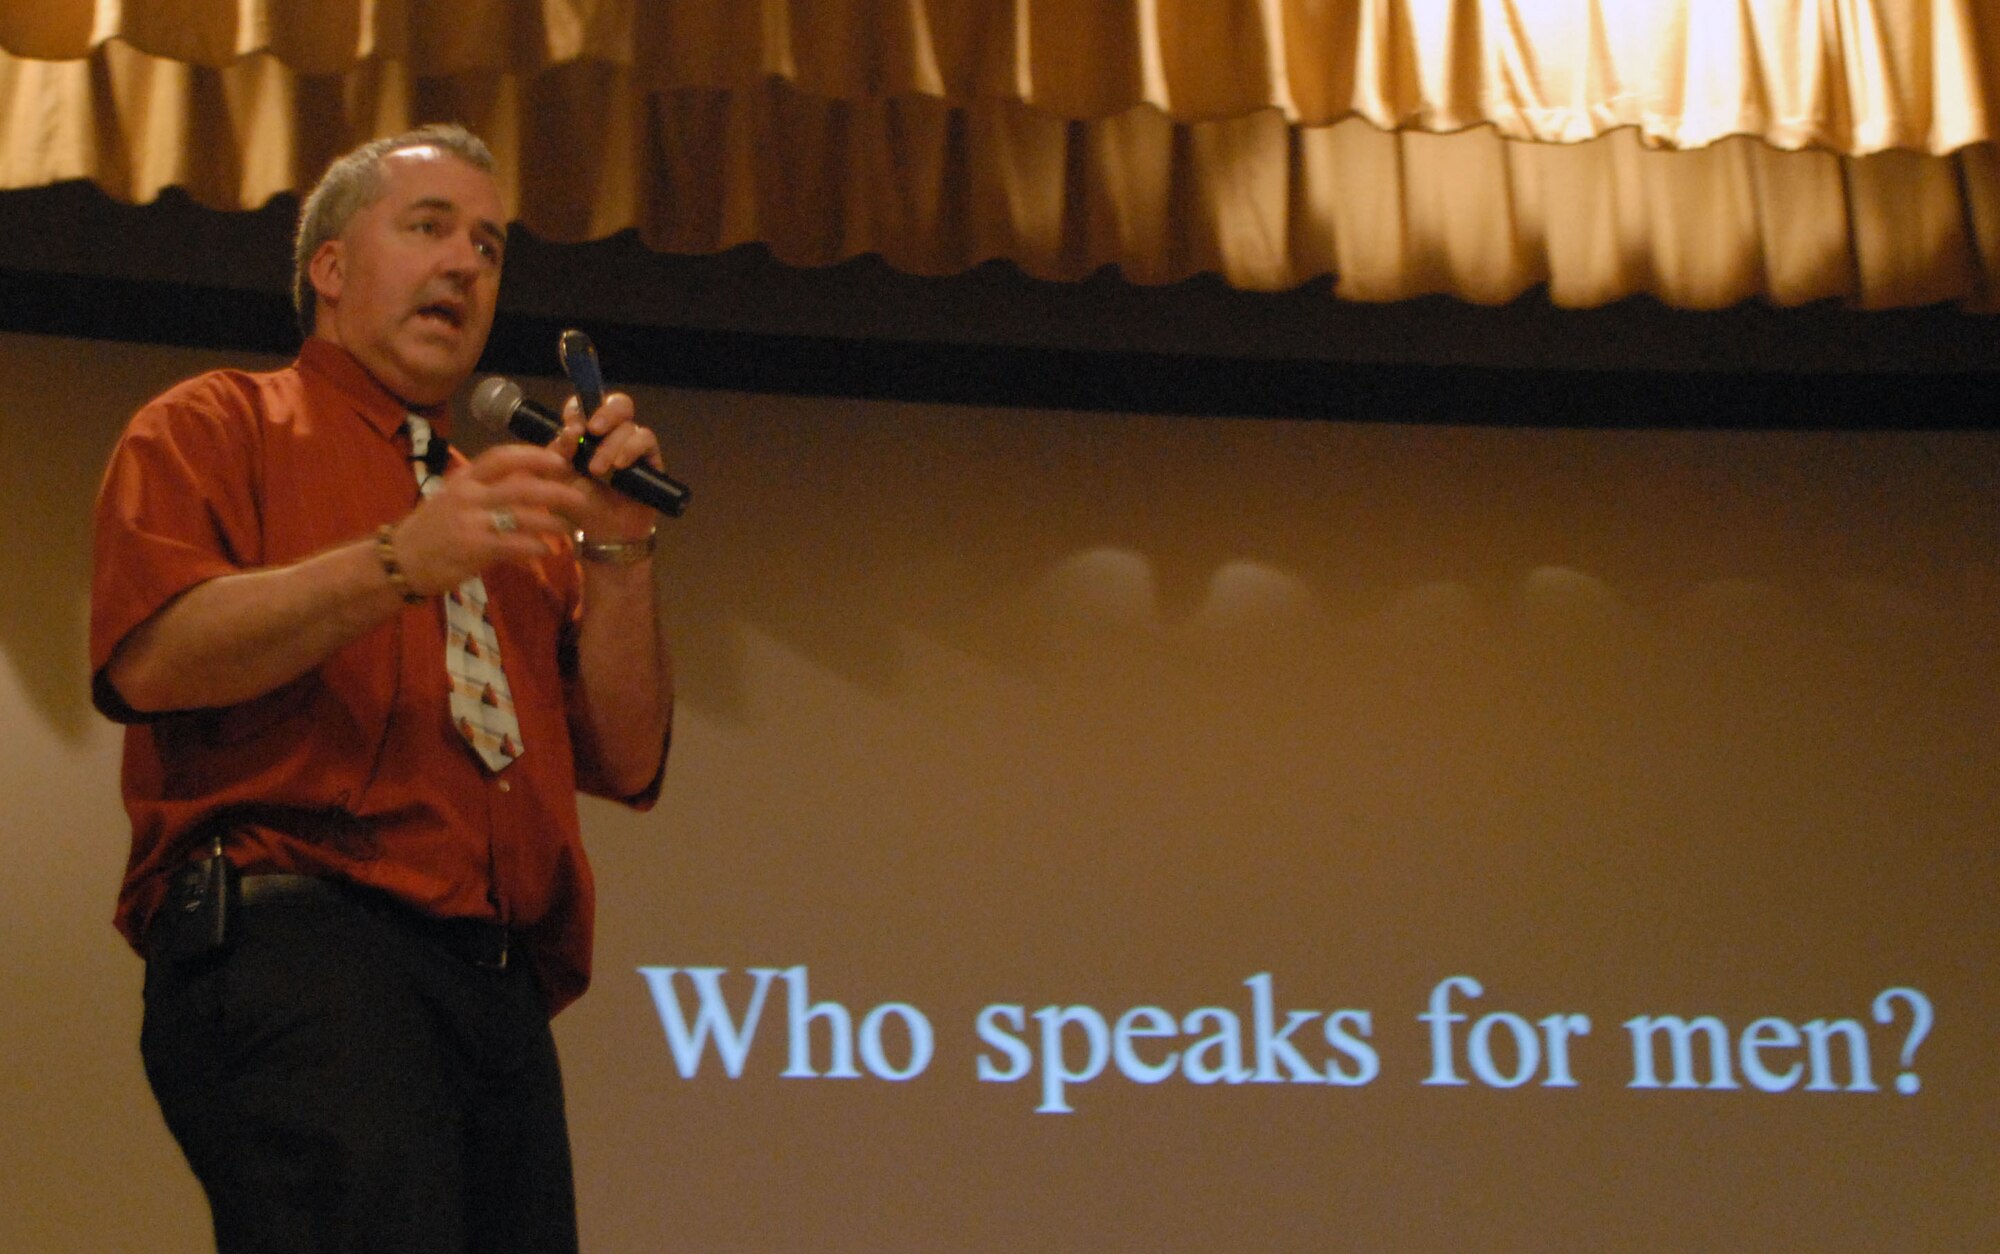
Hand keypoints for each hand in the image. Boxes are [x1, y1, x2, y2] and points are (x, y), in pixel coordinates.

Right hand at [389, 443, 589, 593]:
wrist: (399, 560)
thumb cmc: (431, 529)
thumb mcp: (454, 499)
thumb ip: (487, 491)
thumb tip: (527, 484)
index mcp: (465, 479)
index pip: (503, 457)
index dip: (535, 456)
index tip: (561, 461)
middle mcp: (467, 495)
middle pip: (521, 485)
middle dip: (556, 490)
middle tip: (580, 497)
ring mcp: (469, 521)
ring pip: (522, 515)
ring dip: (552, 522)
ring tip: (569, 529)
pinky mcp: (471, 548)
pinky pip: (512, 544)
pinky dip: (535, 546)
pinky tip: (547, 551)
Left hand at [557, 390, 664, 540]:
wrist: (605, 534)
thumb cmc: (580, 506)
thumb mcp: (561, 480)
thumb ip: (560, 453)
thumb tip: (570, 431)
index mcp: (585, 434)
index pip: (584, 407)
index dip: (579, 409)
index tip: (572, 426)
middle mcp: (611, 435)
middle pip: (617, 404)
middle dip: (605, 413)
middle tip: (592, 429)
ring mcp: (632, 445)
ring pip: (628, 425)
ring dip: (610, 445)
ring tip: (598, 470)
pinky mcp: (650, 458)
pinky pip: (645, 439)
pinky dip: (631, 449)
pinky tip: (620, 467)